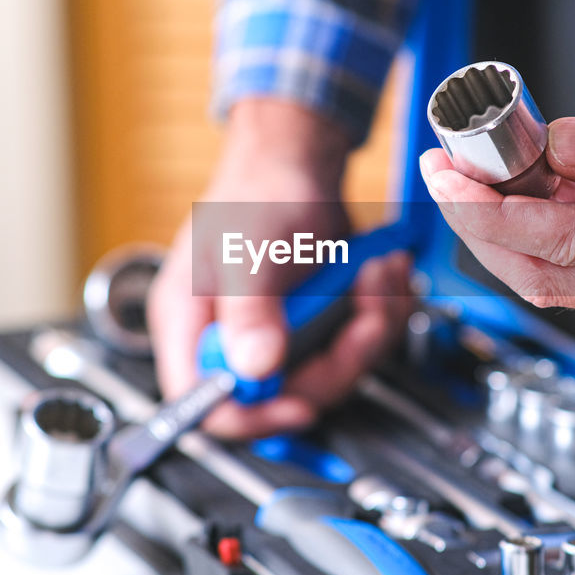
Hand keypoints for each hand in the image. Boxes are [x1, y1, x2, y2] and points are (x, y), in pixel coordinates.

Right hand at [148, 98, 411, 438]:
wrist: (299, 158)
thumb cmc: (258, 192)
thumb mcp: (250, 251)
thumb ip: (250, 312)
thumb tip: (255, 369)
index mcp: (192, 325)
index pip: (204, 403)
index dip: (251, 416)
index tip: (300, 403)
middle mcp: (232, 338)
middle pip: (285, 395)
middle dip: (340, 357)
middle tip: (365, 308)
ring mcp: (277, 335)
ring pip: (331, 373)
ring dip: (370, 326)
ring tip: (379, 274)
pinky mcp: (315, 326)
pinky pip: (354, 346)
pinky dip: (379, 311)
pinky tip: (382, 273)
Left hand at [420, 81, 574, 310]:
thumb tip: (557, 145)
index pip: (556, 240)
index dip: (486, 210)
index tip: (444, 172)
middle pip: (542, 272)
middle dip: (477, 226)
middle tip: (444, 169)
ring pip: (561, 276)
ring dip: (508, 231)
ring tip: (483, 170)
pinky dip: (549, 230)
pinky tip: (539, 184)